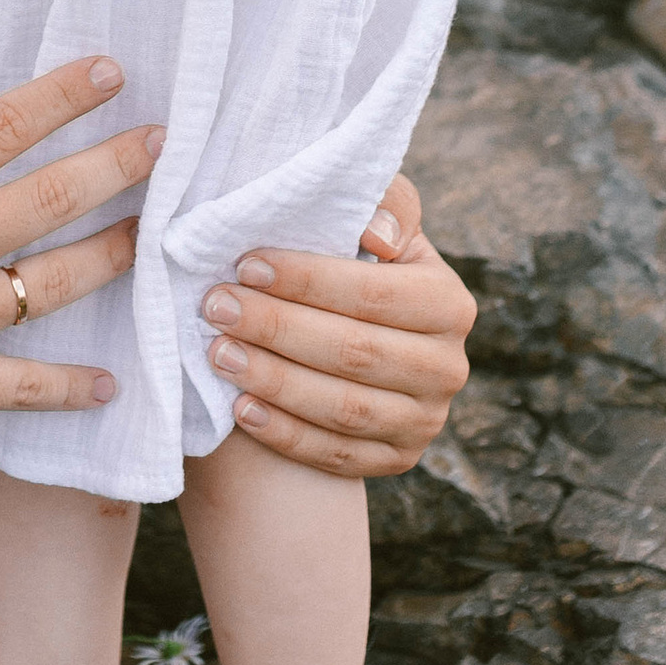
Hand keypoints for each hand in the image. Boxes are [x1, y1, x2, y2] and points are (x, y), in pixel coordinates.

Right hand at [0, 56, 162, 451]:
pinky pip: (27, 385)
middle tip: (163, 142)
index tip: (108, 74)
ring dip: (115, 254)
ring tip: (155, 235)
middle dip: (117, 163)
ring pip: (58, 281)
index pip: (0, 127)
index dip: (61, 96)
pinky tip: (113, 384)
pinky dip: (73, 388)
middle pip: (50, 196)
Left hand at [198, 173, 477, 479]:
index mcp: (449, 303)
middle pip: (355, 353)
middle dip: (277, 328)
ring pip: (344, 410)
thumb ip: (383, 205)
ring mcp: (426, 420)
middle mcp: (447, 367)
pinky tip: (240, 409)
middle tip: (216, 307)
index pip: (375, 294)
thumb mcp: (375, 222)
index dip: (309, 280)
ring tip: (218, 353)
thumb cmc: (357, 261)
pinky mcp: (397, 459)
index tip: (246, 265)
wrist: (359, 332)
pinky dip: (285, 434)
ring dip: (274, 382)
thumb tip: (376, 233)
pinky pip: (336, 456)